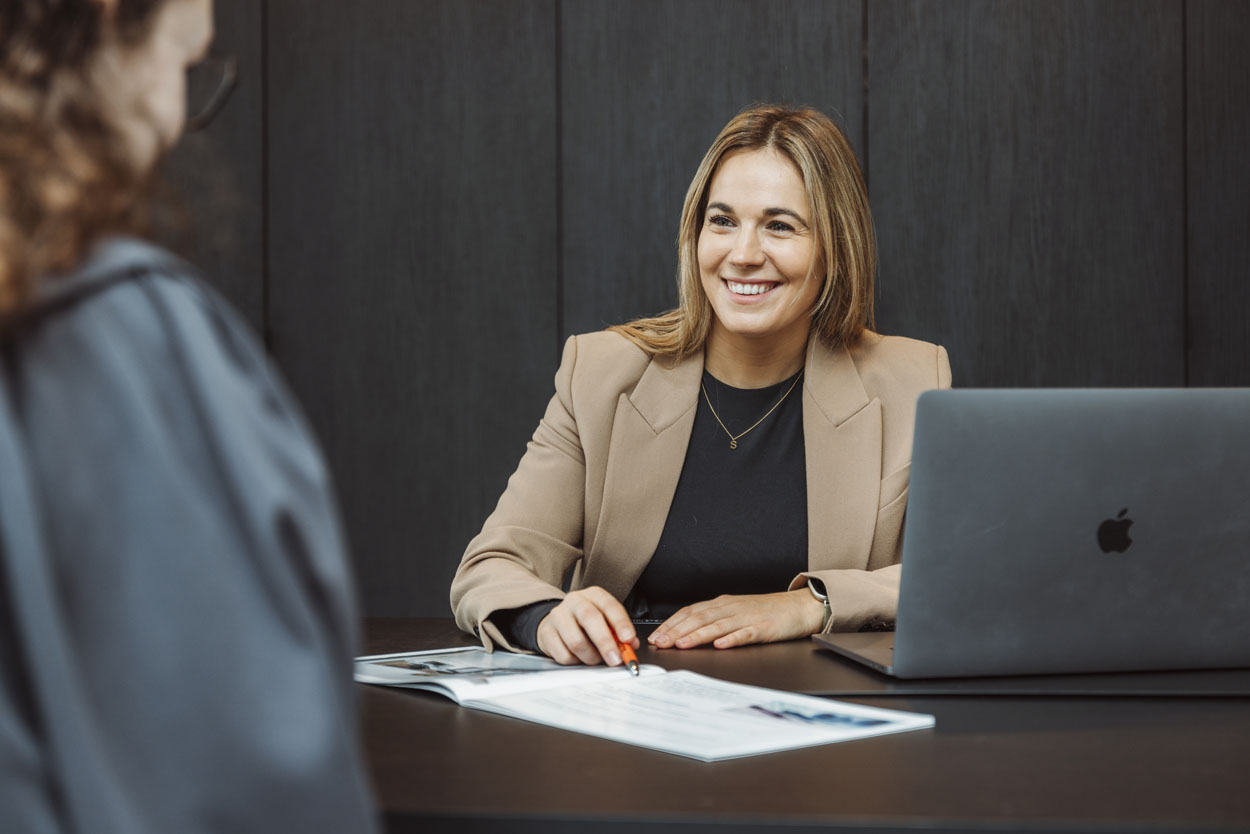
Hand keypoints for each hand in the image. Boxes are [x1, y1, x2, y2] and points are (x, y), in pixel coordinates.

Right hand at [536, 586, 638, 666]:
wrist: (556, 622)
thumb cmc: (585, 622)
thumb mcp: (604, 620)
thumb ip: (618, 632)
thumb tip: (631, 645)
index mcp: (593, 595)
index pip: (609, 605)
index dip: (621, 623)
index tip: (628, 640)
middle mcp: (575, 601)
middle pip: (590, 619)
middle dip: (605, 643)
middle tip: (616, 659)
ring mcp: (558, 616)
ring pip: (576, 641)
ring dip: (591, 657)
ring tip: (595, 659)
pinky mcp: (546, 633)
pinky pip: (564, 655)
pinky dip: (576, 662)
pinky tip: (578, 657)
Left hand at [648, 590, 823, 649]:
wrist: (797, 607)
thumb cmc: (765, 611)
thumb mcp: (735, 611)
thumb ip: (714, 619)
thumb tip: (687, 632)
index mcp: (722, 604)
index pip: (690, 611)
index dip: (671, 623)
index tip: (655, 636)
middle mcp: (730, 608)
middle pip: (698, 618)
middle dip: (676, 631)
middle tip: (659, 643)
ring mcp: (746, 618)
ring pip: (717, 626)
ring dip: (697, 635)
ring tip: (681, 644)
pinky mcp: (762, 628)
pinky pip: (744, 634)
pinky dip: (731, 639)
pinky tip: (720, 645)